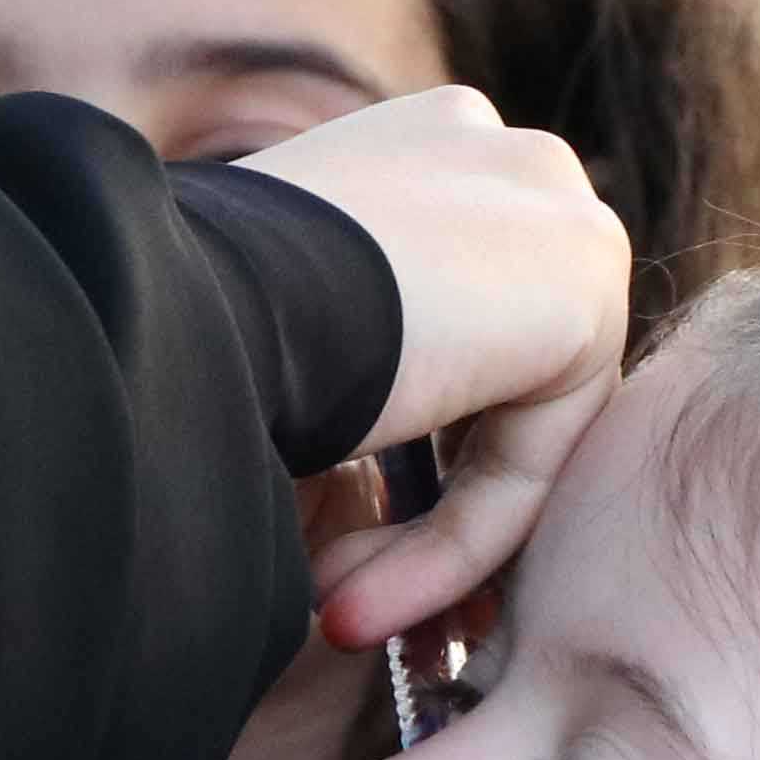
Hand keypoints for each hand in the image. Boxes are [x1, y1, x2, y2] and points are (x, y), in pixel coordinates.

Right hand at [238, 89, 626, 643]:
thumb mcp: (264, 311)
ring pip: (512, 434)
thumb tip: (354, 450)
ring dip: (420, 548)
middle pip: (505, 380)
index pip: (463, 323)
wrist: (183, 294)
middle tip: (343, 599)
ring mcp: (558, 214)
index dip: (405, 447)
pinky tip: (351, 612)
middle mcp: (509, 159)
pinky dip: (448, 553)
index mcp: (432, 142)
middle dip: (427, 506)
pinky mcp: (583, 291)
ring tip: (329, 616)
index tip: (328, 534)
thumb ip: (344, 346)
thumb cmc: (175, 310)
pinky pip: (524, 464)